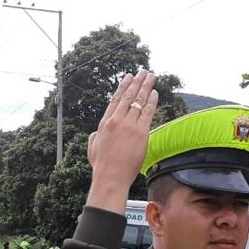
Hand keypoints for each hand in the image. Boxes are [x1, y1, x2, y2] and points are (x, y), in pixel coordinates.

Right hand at [86, 70, 158, 213]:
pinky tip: (155, 93)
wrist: (110, 176)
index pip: (116, 100)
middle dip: (137, 82)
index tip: (128, 77)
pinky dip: (152, 101)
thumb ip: (94, 137)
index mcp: (105, 122)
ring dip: (146, 87)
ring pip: (139, 101)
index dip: (123, 87)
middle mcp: (116, 120)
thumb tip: (94, 134)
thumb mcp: (93, 148)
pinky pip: (148, 112)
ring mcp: (129, 125)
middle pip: (129, 96)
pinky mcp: (140, 132)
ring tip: (151, 76)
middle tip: (143, 72)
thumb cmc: (102, 166)